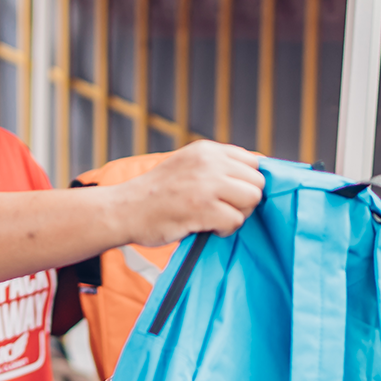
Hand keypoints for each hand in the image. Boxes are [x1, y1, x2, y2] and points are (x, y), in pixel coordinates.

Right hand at [118, 140, 264, 245]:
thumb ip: (216, 167)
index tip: (231, 196)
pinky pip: (236, 220)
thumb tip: (253, 178)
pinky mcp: (202, 208)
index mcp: (206, 150)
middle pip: (257, 182)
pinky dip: (225, 230)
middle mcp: (208, 162)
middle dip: (245, 200)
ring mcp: (205, 184)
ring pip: (251, 200)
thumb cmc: (156, 195)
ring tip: (215, 218)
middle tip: (223, 209)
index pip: (253, 162)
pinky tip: (207, 228)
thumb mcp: (187, 166)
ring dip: (238, 215)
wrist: (123, 210)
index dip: (246, 182)